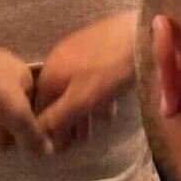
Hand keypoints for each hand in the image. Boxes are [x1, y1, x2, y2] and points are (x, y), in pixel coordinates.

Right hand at [34, 11, 135, 149]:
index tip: (62, 147)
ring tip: (94, 128)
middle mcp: (58, 60)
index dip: (48, 130)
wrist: (143, 33)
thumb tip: (37, 136)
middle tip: (79, 141)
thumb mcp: (81, 101)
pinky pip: (89, 78)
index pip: (39, 108)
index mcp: (50, 73)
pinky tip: (108, 107)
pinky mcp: (97, 47)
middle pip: (57, 98)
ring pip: (74, 89)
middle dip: (67, 122)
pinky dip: (95, 96)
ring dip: (82, 111)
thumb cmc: (110, 70)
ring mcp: (77, 52)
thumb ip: (57, 119)